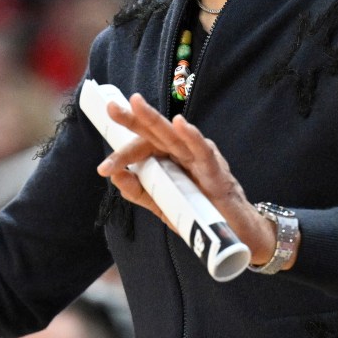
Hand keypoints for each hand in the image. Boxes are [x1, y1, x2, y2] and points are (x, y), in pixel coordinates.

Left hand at [95, 94, 287, 267]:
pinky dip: (192, 137)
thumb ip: (138, 191)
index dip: (122, 155)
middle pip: (154, 133)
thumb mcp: (161, 204)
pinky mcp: (215, 170)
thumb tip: (115, 176)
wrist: (233, 234)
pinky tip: (180, 124)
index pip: (142, 148)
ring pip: (174, 135)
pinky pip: (202, 151)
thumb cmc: (198, 213)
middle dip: (133, 119)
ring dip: (155, 119)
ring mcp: (198, 158)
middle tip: (112, 108)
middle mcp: (181, 153)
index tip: (104, 168)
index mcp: (168, 158)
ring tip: (137, 104)